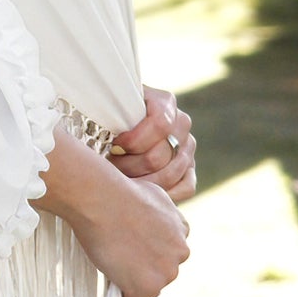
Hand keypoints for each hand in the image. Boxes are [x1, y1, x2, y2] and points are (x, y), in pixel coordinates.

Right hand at [36, 128, 189, 296]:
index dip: (148, 250)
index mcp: (182, 231)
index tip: (130, 242)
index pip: (168, 252)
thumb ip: (163, 214)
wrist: (102, 199)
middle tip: (118, 251)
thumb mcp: (155, 194)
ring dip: (132, 282)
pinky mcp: (146, 287)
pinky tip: (110, 281)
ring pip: (149, 289)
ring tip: (112, 262)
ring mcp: (165, 272)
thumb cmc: (119, 191)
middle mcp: (180, 253)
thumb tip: (153, 219)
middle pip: (161, 272)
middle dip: (143, 268)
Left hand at [112, 84, 195, 203]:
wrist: (117, 123)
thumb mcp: (108, 104)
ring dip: (140, 182)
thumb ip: (111, 110)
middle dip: (128, 166)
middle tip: (109, 169)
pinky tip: (142, 193)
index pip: (159, 124)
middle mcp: (181, 122)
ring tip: (119, 180)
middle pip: (158, 155)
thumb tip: (111, 127)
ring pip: (170, 174)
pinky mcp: (189, 167)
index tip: (114, 147)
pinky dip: (164, 195)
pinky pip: (186, 187)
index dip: (134, 141)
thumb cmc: (108, 114)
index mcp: (164, 101)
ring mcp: (187, 146)